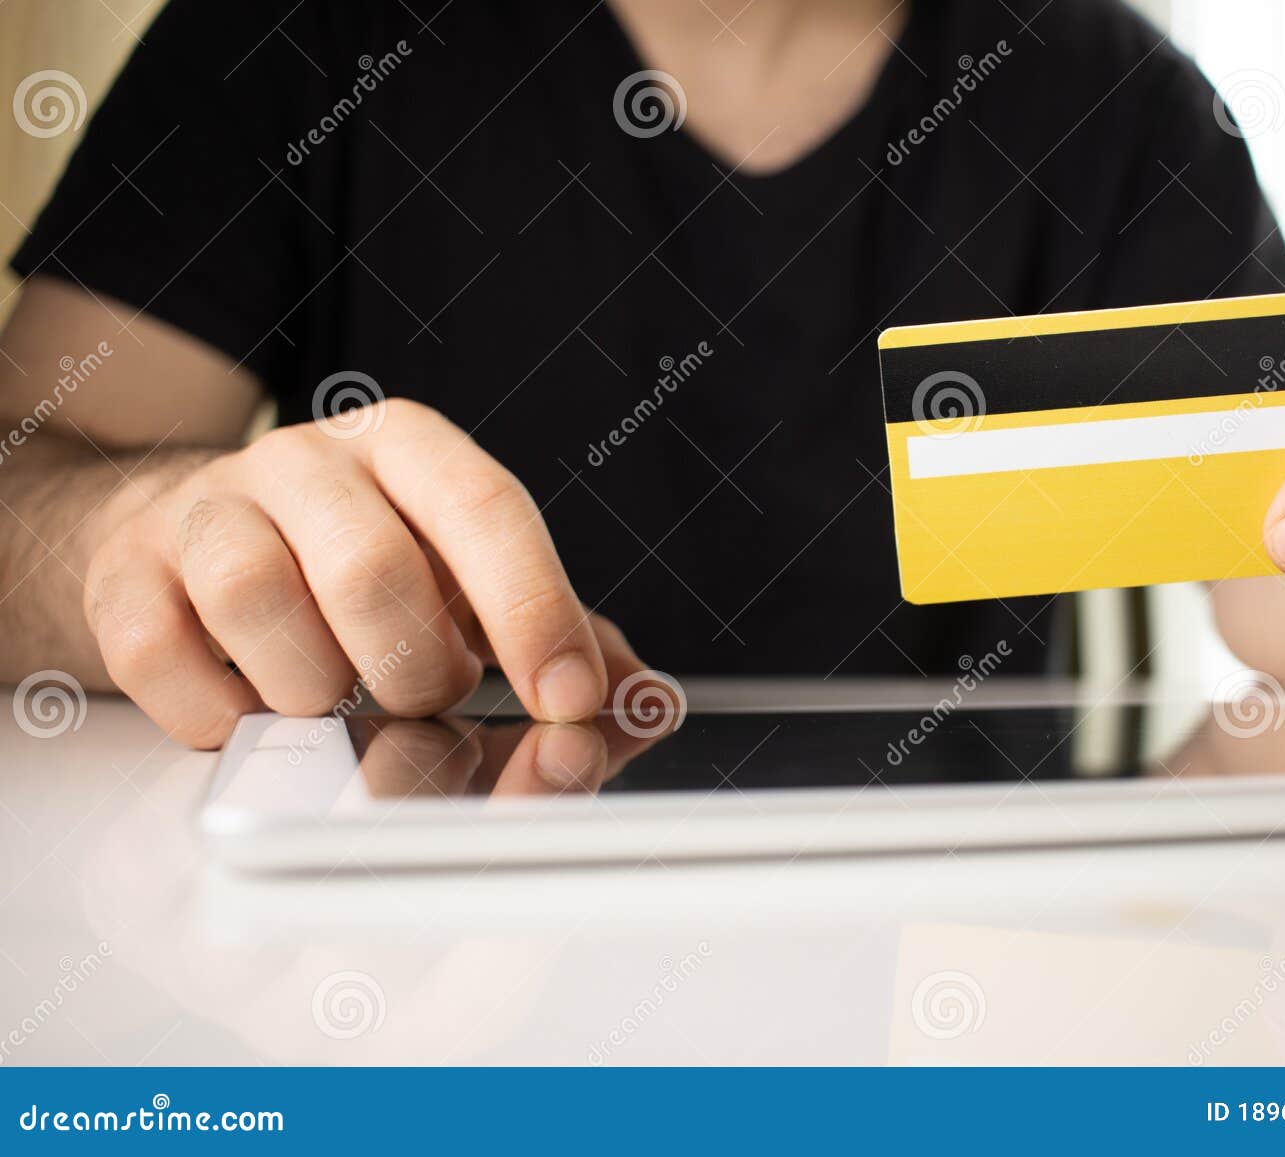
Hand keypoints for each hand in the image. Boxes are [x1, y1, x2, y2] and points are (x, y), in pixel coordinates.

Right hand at [83, 398, 633, 746]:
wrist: (181, 538)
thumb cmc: (351, 566)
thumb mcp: (465, 584)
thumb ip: (558, 638)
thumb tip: (647, 702)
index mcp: (410, 451)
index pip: (486, 511)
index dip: (534, 610)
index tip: (568, 699)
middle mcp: (308, 462)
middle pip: (373, 569)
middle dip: (415, 671)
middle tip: (421, 698)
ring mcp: (207, 510)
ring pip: (260, 602)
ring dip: (315, 690)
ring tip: (334, 698)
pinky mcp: (127, 573)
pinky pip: (163, 653)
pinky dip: (219, 712)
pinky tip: (252, 714)